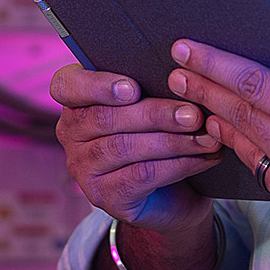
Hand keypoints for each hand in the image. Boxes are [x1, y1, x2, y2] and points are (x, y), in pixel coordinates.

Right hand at [50, 63, 224, 233]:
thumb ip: (152, 86)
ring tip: (205, 136)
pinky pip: (140, 176)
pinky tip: (203, 157)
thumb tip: (183, 74)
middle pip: (105, 118)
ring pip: (124, 147)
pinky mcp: (103, 196)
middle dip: (155, 114)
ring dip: (171, 141)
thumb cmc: (161, 132)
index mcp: (75, 99)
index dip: (96, 85)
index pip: (65, 85)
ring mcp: (82, 168)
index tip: (134, 88)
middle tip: (194, 114)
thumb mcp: (153, 102)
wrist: (174, 191)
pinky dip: (177, 164)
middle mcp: (70, 134)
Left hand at [167, 33, 269, 261]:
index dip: (216, 64)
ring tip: (194, 100)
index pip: (254, 86)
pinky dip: (248, 155)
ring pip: (247, 151)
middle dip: (203, 89)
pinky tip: (237, 138)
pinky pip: (266, 180)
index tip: (186, 48)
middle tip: (176, 69)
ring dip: (217, 122)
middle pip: (239, 117)